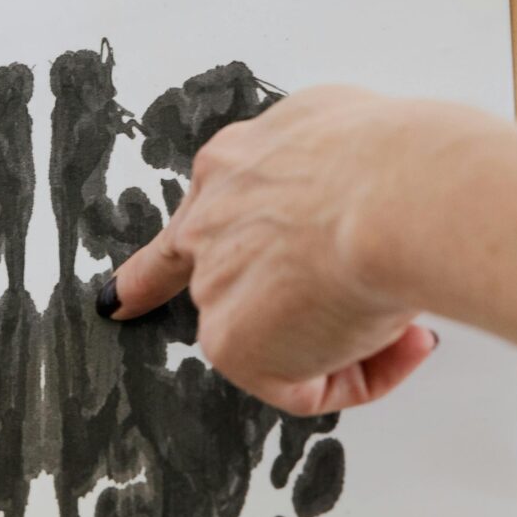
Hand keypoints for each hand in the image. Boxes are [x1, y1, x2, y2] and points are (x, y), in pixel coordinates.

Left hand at [105, 85, 470, 414]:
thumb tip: (340, 205)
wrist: (390, 197)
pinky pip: (305, 388)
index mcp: (234, 165)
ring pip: (280, 340)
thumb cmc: (388, 162)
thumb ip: (319, 174)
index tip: (117, 300)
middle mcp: (211, 222)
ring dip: (351, 333)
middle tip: (330, 317)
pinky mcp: (231, 342)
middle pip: (226, 285)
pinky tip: (391, 340)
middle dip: (278, 311)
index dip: (157, 270)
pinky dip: (359, 375)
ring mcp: (215, 285)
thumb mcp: (340, 128)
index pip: (194, 222)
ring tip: (399, 305)